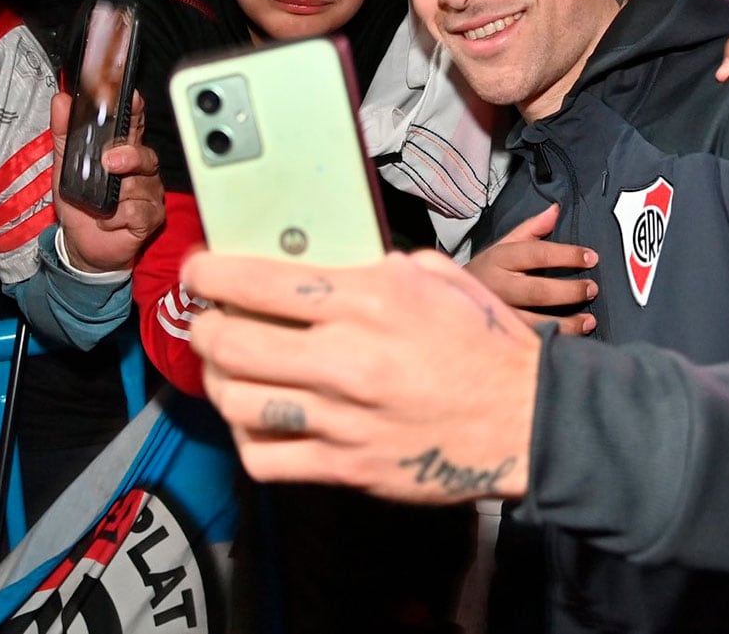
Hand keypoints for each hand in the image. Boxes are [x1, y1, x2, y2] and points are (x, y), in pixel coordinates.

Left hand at [49, 92, 163, 272]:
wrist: (82, 247)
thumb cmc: (80, 205)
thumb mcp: (65, 167)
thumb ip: (64, 133)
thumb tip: (61, 100)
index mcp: (122, 151)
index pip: (133, 124)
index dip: (135, 110)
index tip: (132, 98)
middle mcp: (140, 170)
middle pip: (145, 153)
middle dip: (130, 155)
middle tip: (110, 162)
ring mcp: (148, 193)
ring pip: (141, 184)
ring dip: (117, 195)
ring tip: (100, 205)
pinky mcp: (150, 217)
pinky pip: (139, 211)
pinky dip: (117, 217)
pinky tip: (107, 221)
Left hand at [186, 248, 538, 502]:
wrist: (528, 421)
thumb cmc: (486, 345)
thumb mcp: (437, 277)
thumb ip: (377, 265)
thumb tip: (328, 262)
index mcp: (368, 299)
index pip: (257, 280)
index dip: (209, 274)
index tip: (200, 272)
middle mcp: (346, 356)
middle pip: (232, 342)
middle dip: (206, 327)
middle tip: (210, 321)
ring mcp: (342, 417)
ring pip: (237, 402)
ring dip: (219, 382)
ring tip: (226, 369)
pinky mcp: (347, 466)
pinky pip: (266, 459)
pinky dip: (247, 439)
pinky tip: (255, 421)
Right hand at [462, 203, 596, 333]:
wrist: (450, 300)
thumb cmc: (486, 271)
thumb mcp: (503, 246)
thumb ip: (531, 229)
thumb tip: (556, 210)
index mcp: (500, 259)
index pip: (537, 254)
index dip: (567, 255)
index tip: (592, 258)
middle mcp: (498, 287)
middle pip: (538, 291)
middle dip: (569, 291)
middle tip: (593, 288)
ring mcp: (499, 316)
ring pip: (535, 322)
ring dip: (566, 323)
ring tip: (589, 321)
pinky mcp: (500, 337)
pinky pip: (529, 341)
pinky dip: (550, 342)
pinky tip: (569, 342)